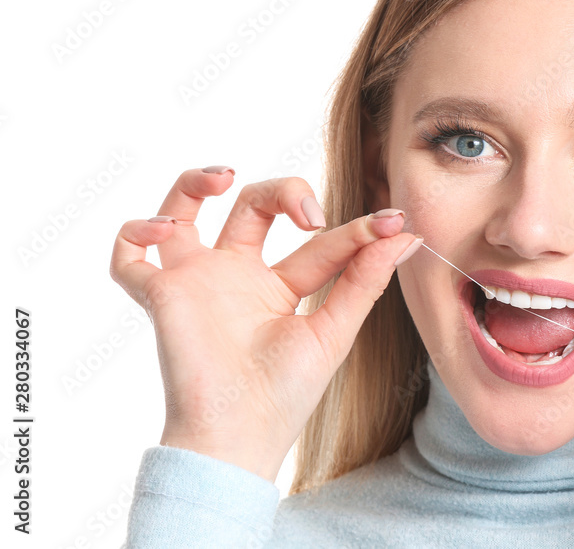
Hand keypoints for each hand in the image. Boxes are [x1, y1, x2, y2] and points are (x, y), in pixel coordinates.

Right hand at [109, 167, 420, 481]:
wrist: (238, 436)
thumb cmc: (286, 394)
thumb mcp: (334, 331)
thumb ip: (365, 281)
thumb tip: (405, 235)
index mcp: (281, 287)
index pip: (319, 242)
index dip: (354, 229)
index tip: (390, 221)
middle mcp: (237, 277)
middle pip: (252, 207)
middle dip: (283, 190)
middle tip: (309, 213)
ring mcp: (197, 282)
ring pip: (183, 212)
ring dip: (193, 182)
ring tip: (222, 176)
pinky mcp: (162, 294)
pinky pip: (128, 255)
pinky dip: (136, 232)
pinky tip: (165, 231)